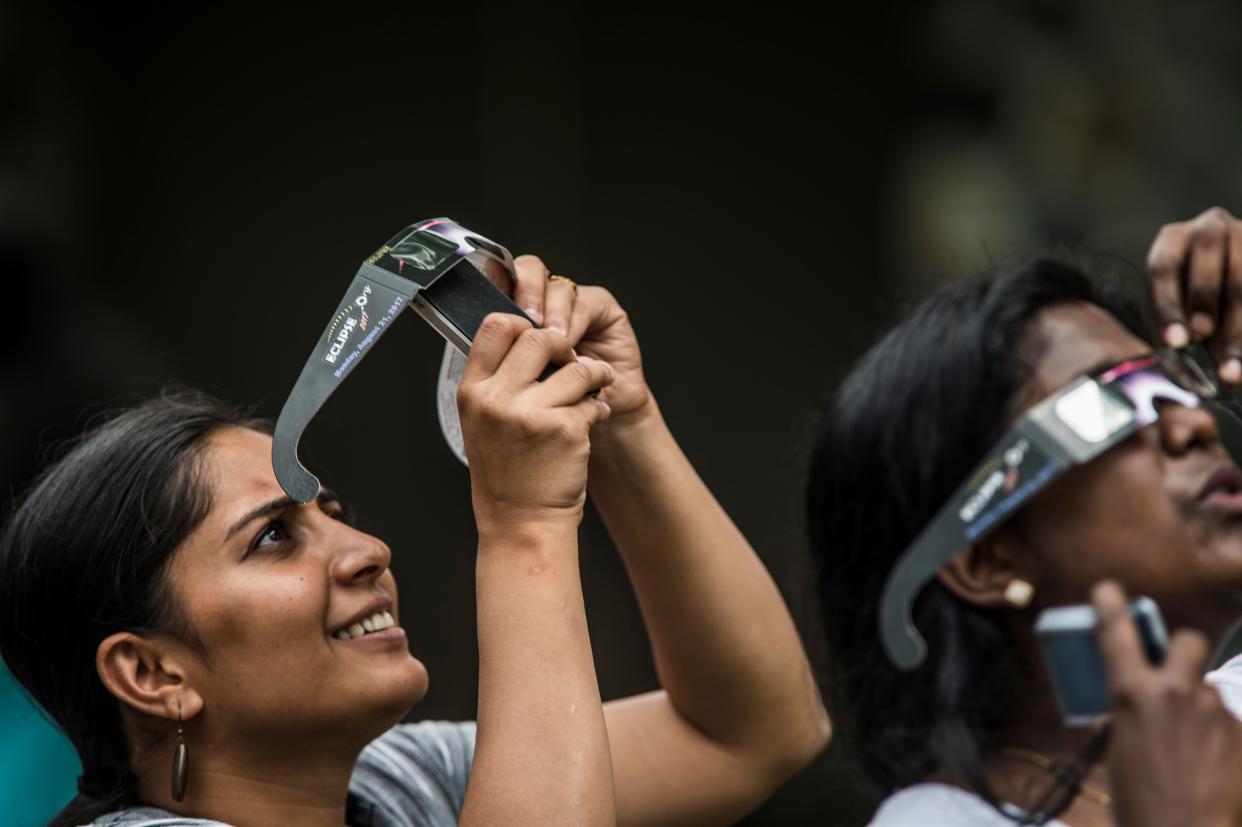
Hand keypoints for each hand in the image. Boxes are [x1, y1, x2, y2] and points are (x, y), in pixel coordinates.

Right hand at [456, 312, 614, 532]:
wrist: (522, 523)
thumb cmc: (506, 473)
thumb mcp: (481, 423)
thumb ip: (496, 381)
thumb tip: (525, 336)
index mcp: (472, 392)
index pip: (495, 326)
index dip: (523, 323)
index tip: (539, 337)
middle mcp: (497, 399)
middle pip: (538, 336)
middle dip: (563, 344)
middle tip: (573, 360)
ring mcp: (531, 414)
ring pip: (576, 367)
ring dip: (594, 374)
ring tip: (595, 385)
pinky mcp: (564, 430)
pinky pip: (592, 401)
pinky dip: (599, 408)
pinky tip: (594, 418)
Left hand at [504, 254, 651, 421]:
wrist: (596, 425)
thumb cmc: (552, 408)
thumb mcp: (516, 382)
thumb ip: (498, 351)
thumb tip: (481, 328)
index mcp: (516, 317)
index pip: (501, 279)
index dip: (496, 279)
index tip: (494, 299)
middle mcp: (544, 304)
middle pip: (530, 269)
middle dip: (526, 292)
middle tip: (529, 321)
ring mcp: (573, 305)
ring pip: (556, 287)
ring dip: (553, 315)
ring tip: (554, 341)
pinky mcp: (601, 308)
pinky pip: (584, 302)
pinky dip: (574, 322)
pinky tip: (570, 343)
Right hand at [1093, 580, 1241, 826]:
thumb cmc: (1140, 801)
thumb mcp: (1117, 751)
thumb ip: (1125, 718)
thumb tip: (1127, 711)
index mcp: (1133, 693)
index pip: (1118, 632)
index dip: (1111, 605)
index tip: (1108, 589)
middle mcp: (1177, 692)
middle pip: (1188, 641)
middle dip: (1181, 649)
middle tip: (1173, 670)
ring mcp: (1214, 712)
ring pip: (1209, 689)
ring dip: (1199, 705)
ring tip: (1189, 744)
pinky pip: (1227, 722)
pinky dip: (1217, 736)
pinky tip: (1208, 764)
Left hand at [1147, 206, 1241, 381]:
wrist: (1225, 285)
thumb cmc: (1190, 300)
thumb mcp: (1175, 303)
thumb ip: (1172, 320)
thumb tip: (1176, 349)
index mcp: (1174, 238)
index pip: (1164, 266)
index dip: (1168, 305)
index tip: (1175, 341)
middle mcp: (1210, 226)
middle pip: (1206, 255)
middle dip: (1204, 297)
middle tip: (1202, 334)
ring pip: (1241, 275)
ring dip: (1237, 322)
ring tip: (1230, 364)